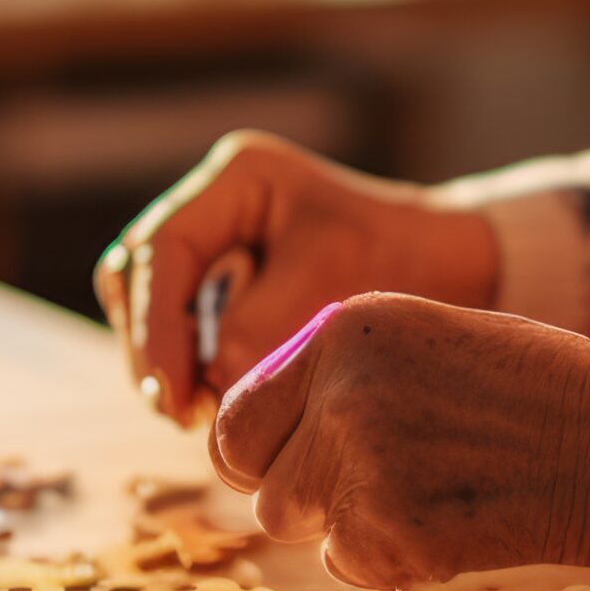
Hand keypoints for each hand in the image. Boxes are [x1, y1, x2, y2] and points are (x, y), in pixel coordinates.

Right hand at [98, 130, 497, 421]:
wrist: (448, 265)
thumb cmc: (400, 261)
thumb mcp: (330, 287)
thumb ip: (259, 331)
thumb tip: (202, 386)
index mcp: (239, 177)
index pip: (165, 248)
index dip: (158, 324)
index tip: (173, 391)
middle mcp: (214, 202)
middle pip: (140, 274)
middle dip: (151, 345)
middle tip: (179, 412)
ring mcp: (215, 240)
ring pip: (149, 301)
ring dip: (162, 358)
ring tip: (196, 413)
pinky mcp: (224, 281)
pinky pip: (181, 323)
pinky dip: (187, 363)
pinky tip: (211, 401)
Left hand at [207, 290, 589, 590]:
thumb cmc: (535, 392)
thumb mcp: (425, 340)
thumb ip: (343, 375)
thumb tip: (266, 433)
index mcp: (345, 329)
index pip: (238, 413)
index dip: (259, 450)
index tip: (286, 464)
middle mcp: (340, 391)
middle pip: (255, 480)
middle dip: (294, 495)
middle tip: (357, 493)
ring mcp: (362, 465)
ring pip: (298, 527)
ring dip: (345, 527)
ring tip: (425, 496)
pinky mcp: (391, 535)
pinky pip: (352, 566)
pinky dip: (391, 560)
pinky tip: (453, 524)